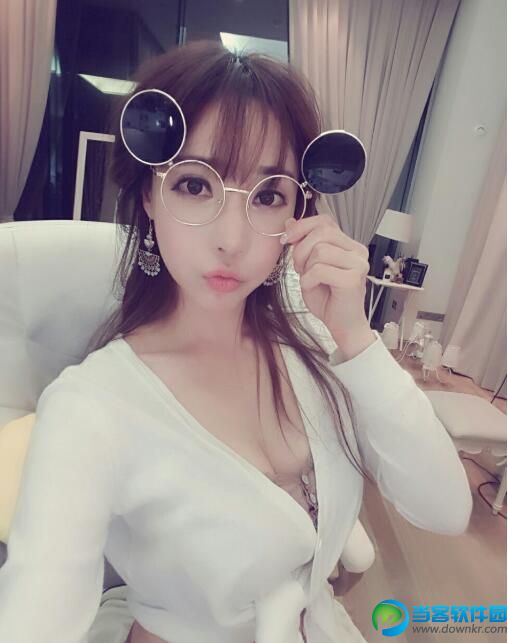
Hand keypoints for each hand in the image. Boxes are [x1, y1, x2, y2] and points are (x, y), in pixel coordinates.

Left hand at [283, 214, 371, 344]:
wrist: (343, 327)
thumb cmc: (328, 299)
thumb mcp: (309, 267)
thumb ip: (302, 244)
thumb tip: (289, 222)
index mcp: (349, 245)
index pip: (326, 221)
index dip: (303, 226)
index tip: (287, 239)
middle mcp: (358, 251)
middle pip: (322, 232)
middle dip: (301, 249)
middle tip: (299, 269)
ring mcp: (358, 264)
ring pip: (320, 250)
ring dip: (305, 267)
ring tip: (309, 280)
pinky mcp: (352, 279)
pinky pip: (320, 270)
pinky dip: (308, 280)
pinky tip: (312, 289)